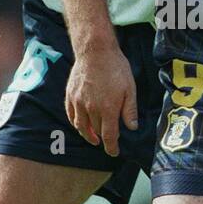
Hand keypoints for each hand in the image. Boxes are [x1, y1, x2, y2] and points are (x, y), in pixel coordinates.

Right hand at [65, 41, 137, 156]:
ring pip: (81, 126)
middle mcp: (91, 109)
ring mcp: (78, 102)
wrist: (95, 51)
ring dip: (87, 134)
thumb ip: (130, 110)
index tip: (114, 152)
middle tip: (108, 140)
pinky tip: (80, 124)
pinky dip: (76, 123)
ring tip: (93, 138)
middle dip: (103, 138)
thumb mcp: (130, 88)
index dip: (111, 147)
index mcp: (108, 109)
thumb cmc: (115, 68)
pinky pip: (71, 115)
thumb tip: (132, 128)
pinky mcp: (70, 95)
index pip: (109, 136)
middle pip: (96, 131)